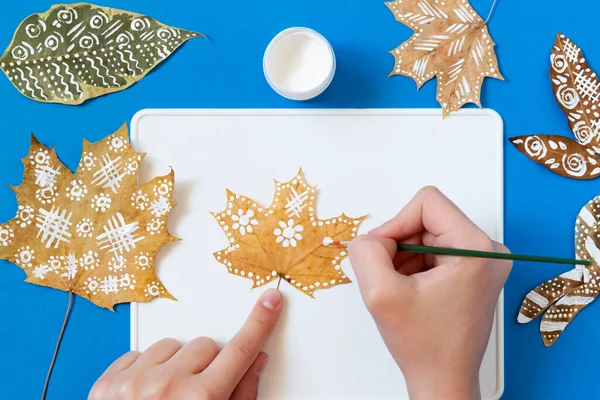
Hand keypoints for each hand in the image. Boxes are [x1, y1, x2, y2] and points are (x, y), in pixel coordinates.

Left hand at [89, 289, 282, 399]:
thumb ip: (242, 395)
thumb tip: (255, 361)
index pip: (241, 350)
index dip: (259, 323)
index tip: (270, 302)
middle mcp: (167, 388)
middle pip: (206, 346)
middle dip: (207, 364)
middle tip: (198, 392)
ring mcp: (133, 383)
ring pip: (172, 345)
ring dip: (175, 365)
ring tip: (168, 397)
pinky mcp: (107, 383)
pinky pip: (138, 354)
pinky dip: (146, 369)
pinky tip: (146, 395)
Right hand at [349, 187, 510, 399]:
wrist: (443, 380)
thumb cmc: (426, 347)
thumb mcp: (381, 295)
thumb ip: (366, 252)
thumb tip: (367, 237)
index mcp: (477, 250)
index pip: (426, 203)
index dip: (395, 224)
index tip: (383, 254)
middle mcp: (487, 251)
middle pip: (425, 218)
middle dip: (399, 245)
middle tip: (391, 278)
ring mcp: (481, 261)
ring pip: (425, 234)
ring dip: (404, 257)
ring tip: (402, 290)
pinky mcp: (472, 270)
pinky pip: (432, 249)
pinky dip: (412, 266)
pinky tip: (410, 292)